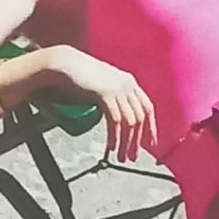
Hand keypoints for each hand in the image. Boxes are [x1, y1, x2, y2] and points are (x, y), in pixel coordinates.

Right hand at [51, 48, 156, 162]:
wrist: (67, 62)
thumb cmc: (82, 74)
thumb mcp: (105, 85)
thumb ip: (115, 98)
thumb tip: (120, 120)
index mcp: (130, 82)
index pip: (147, 108)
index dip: (151, 127)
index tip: (150, 144)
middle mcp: (128, 84)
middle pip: (139, 118)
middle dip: (137, 141)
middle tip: (132, 157)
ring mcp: (118, 88)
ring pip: (129, 122)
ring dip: (126, 143)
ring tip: (121, 156)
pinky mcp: (106, 92)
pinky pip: (115, 119)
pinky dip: (115, 136)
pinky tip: (112, 146)